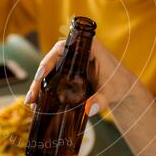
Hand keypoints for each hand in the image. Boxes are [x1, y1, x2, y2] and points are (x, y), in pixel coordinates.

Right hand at [24, 37, 142, 115]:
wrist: (124, 90)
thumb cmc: (120, 86)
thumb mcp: (111, 93)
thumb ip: (102, 100)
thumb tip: (89, 109)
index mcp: (90, 46)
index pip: (63, 48)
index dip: (49, 59)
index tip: (42, 73)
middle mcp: (78, 51)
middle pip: (53, 59)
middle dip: (40, 77)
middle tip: (32, 94)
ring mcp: (73, 61)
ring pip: (51, 69)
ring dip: (39, 84)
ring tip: (31, 101)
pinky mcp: (71, 72)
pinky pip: (54, 76)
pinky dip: (45, 88)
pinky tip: (38, 101)